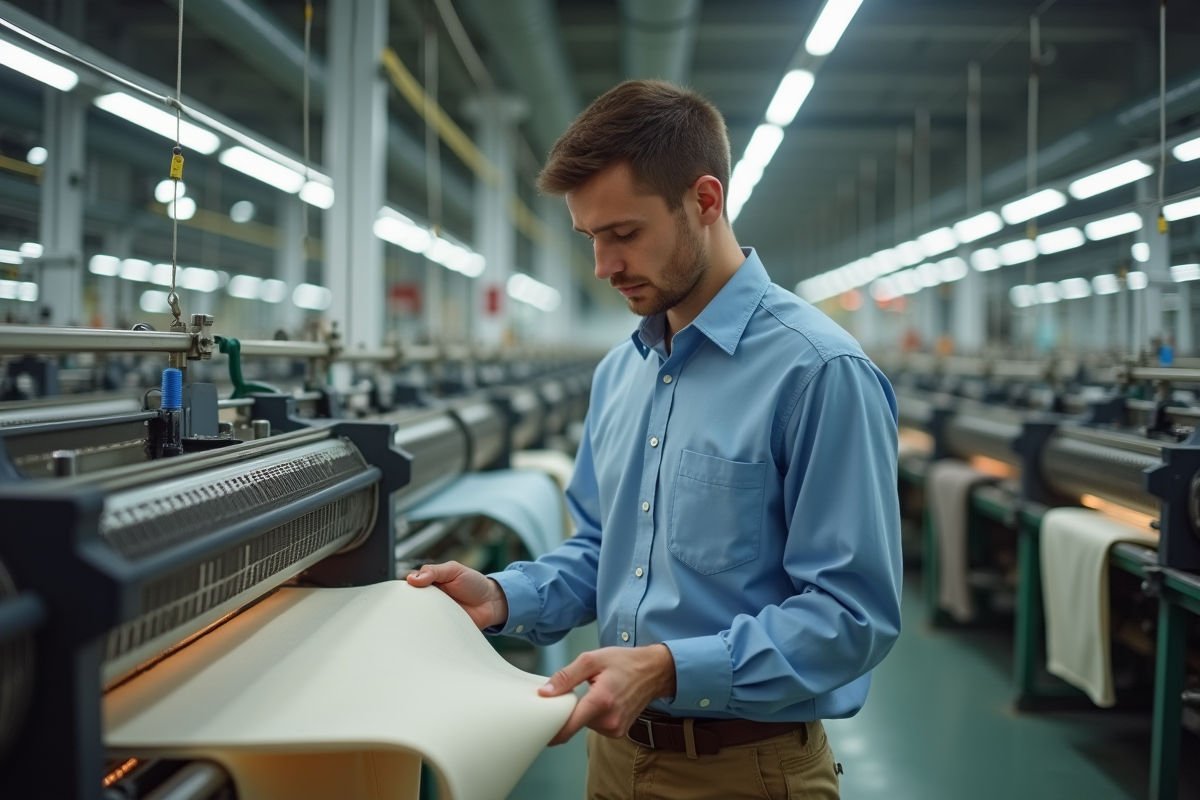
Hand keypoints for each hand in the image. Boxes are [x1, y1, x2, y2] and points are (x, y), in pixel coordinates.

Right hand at [405, 561, 509, 630]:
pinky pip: (430, 630)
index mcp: (430, 583)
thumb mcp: (454, 570)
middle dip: (406, 604)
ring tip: (418, 616)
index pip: (410, 584)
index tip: (406, 588)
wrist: (492, 603)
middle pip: (409, 603)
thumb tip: (412, 578)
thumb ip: (434, 571)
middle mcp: (429, 599)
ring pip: (417, 618)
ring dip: (415, 618)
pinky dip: (426, 630)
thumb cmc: (474, 584)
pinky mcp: (442, 627)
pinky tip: (426, 628)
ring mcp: (435, 614)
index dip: (405, 587)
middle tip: (409, 604)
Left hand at [538, 644, 676, 745]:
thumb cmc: (624, 663)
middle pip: (574, 724)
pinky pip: (595, 726)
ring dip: (582, 712)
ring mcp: (615, 729)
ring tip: (595, 692)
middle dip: (568, 710)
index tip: (538, 727)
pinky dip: (593, 715)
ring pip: (584, 725)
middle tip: (575, 691)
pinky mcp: (618, 732)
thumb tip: (544, 693)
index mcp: (601, 701)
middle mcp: (609, 720)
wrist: (653, 672)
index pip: (568, 726)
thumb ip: (566, 676)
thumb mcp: (592, 660)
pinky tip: (603, 701)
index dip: (550, 729)